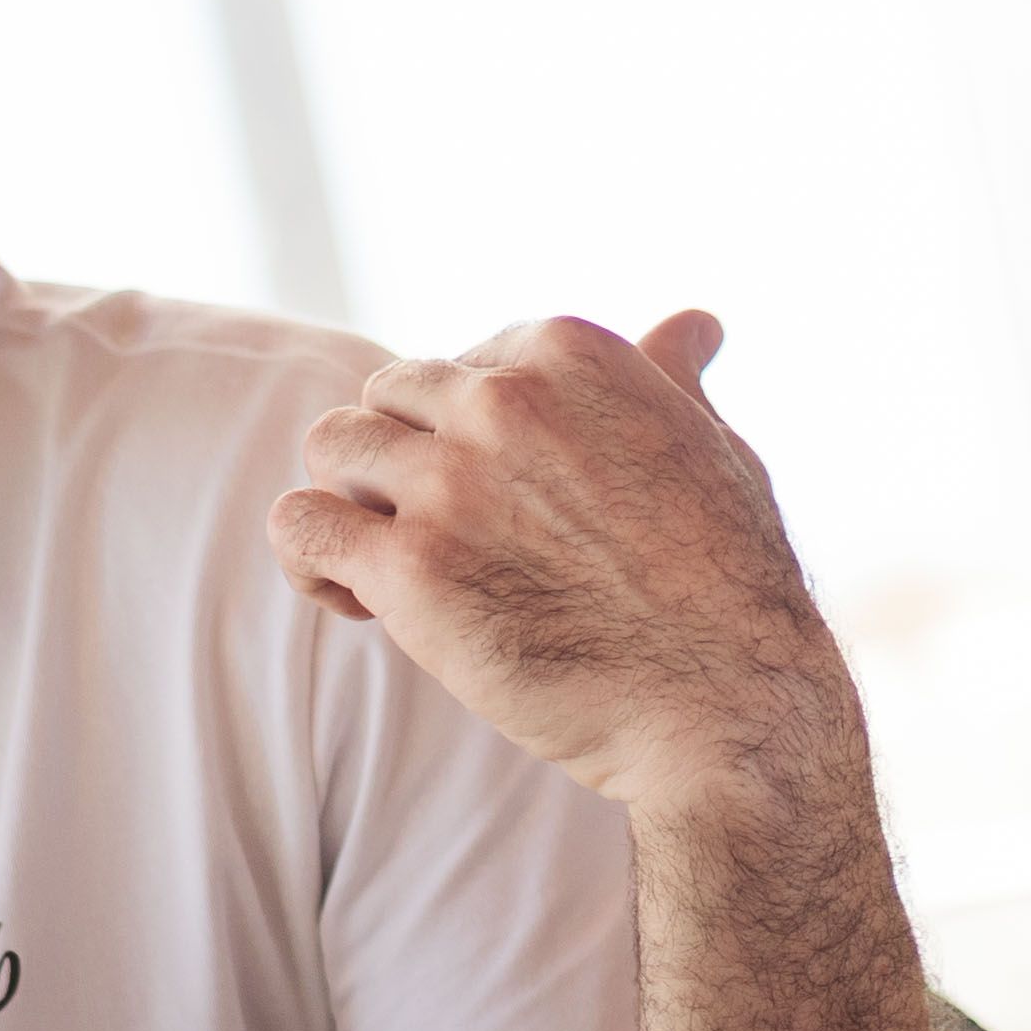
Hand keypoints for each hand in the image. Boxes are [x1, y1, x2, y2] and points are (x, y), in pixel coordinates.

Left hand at [270, 311, 857, 810]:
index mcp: (568, 353)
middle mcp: (502, 401)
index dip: (466, 432)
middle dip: (404, 462)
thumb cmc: (729, 582)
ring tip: (390, 562)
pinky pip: (300, 527)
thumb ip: (671, 379)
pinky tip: (355, 597)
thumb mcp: (715, 446)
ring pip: (330, 446)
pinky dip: (311, 559)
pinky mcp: (410, 570)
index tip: (500, 494)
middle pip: (388, 396)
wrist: (725, 704)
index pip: (461, 364)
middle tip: (444, 536)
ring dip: (353, 501)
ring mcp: (451, 482)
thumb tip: (692, 326)